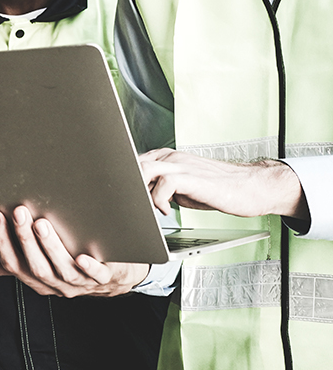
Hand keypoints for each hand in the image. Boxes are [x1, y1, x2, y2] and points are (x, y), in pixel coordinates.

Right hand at [0, 206, 149, 297]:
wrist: (114, 280)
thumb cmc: (70, 266)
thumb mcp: (37, 266)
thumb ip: (9, 264)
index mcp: (37, 279)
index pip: (13, 264)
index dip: (2, 241)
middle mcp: (56, 284)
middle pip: (36, 266)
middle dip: (25, 239)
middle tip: (19, 212)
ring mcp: (80, 283)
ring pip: (62, 269)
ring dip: (51, 247)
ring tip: (42, 223)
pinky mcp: (104, 278)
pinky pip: (95, 275)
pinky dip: (89, 267)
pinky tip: (83, 256)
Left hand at [139, 148, 308, 219]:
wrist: (250, 187)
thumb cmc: (217, 189)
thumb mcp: (183, 187)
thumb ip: (162, 186)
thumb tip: (141, 198)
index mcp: (167, 157)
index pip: (132, 162)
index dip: (122, 180)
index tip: (120, 198)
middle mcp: (171, 157)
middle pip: (132, 163)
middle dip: (125, 185)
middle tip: (129, 207)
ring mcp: (181, 165)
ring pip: (144, 169)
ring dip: (139, 191)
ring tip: (146, 209)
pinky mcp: (192, 177)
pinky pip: (164, 183)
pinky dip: (159, 200)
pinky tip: (167, 212)